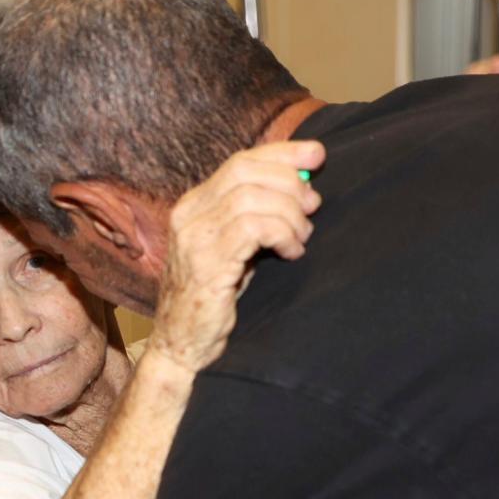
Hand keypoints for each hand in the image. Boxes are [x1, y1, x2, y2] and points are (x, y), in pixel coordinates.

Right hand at [148, 140, 324, 374]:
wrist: (182, 345)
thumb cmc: (215, 298)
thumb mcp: (236, 248)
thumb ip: (258, 217)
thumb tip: (305, 189)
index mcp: (194, 205)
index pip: (240, 161)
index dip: (281, 154)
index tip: (316, 155)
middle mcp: (189, 214)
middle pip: (246, 171)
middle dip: (289, 181)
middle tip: (312, 206)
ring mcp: (193, 237)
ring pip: (252, 197)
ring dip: (289, 213)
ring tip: (301, 237)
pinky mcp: (206, 262)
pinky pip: (254, 228)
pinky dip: (282, 234)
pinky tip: (292, 251)